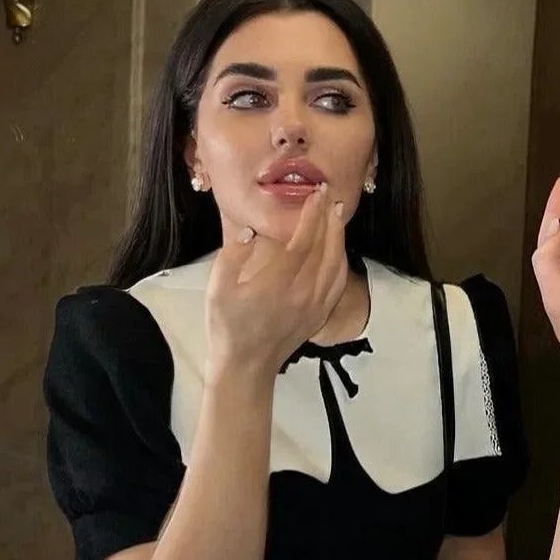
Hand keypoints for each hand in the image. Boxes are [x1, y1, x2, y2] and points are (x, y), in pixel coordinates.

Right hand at [205, 184, 349, 376]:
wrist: (247, 366)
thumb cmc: (227, 325)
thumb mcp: (218, 288)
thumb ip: (232, 254)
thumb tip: (249, 229)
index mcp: (278, 283)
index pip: (303, 240)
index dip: (312, 214)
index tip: (315, 193)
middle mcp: (304, 293)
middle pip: (326, 248)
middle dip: (330, 217)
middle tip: (329, 193)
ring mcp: (316, 306)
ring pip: (336, 264)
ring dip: (339, 236)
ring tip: (336, 213)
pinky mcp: (320, 315)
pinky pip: (338, 283)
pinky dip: (341, 260)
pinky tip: (337, 248)